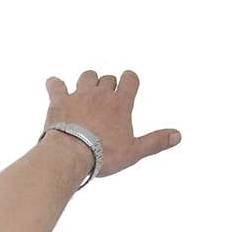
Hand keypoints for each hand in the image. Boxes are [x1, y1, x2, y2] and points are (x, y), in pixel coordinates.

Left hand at [43, 70, 180, 178]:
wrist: (71, 155)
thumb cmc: (103, 155)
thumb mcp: (133, 152)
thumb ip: (155, 141)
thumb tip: (178, 136)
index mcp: (120, 103)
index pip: (130, 79)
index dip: (130, 81)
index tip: (128, 86)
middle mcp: (100, 94)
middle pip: (108, 78)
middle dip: (108, 86)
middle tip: (105, 101)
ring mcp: (79, 95)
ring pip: (87, 76)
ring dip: (88, 81)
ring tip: (86, 94)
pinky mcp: (59, 102)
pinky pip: (56, 85)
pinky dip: (55, 84)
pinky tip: (53, 86)